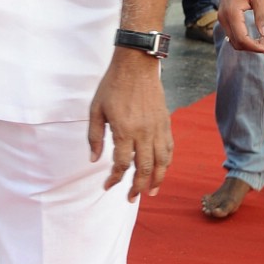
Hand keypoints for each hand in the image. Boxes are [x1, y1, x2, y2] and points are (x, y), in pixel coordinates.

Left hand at [88, 49, 173, 199]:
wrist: (136, 64)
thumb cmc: (113, 85)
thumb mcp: (96, 110)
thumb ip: (95, 137)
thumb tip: (94, 159)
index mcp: (124, 130)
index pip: (122, 164)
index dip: (115, 179)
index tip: (108, 186)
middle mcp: (144, 132)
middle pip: (144, 168)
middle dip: (137, 187)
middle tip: (131, 199)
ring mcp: (157, 128)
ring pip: (162, 161)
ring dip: (157, 179)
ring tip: (151, 191)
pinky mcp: (166, 122)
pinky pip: (169, 147)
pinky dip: (167, 162)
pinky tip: (162, 169)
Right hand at [218, 0, 263, 53]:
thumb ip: (262, 17)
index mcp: (231, 13)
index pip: (242, 40)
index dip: (256, 47)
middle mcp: (223, 18)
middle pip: (237, 43)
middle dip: (254, 46)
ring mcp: (222, 18)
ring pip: (234, 41)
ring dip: (250, 44)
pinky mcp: (224, 17)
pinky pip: (233, 34)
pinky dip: (244, 38)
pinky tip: (257, 34)